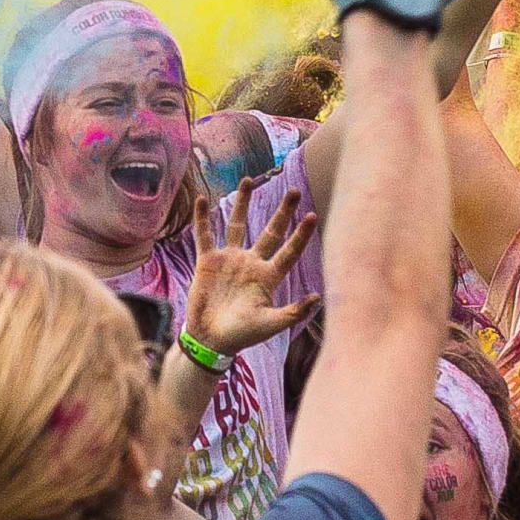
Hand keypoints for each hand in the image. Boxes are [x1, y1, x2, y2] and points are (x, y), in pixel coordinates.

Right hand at [182, 185, 320, 357]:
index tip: (311, 215)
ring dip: (242, 203)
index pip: (289, 251)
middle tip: (294, 190)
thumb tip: (317, 297)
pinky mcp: (207, 261)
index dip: (300, 234)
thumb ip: (292, 312)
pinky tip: (203, 200)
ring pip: (237, 225)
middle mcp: (251, 263)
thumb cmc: (242, 335)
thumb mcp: (270, 324)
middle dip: (283, 212)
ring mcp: (229, 260)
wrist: (211, 340)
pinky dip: (203, 219)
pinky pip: (205, 235)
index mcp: (268, 277)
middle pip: (270, 231)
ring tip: (248, 180)